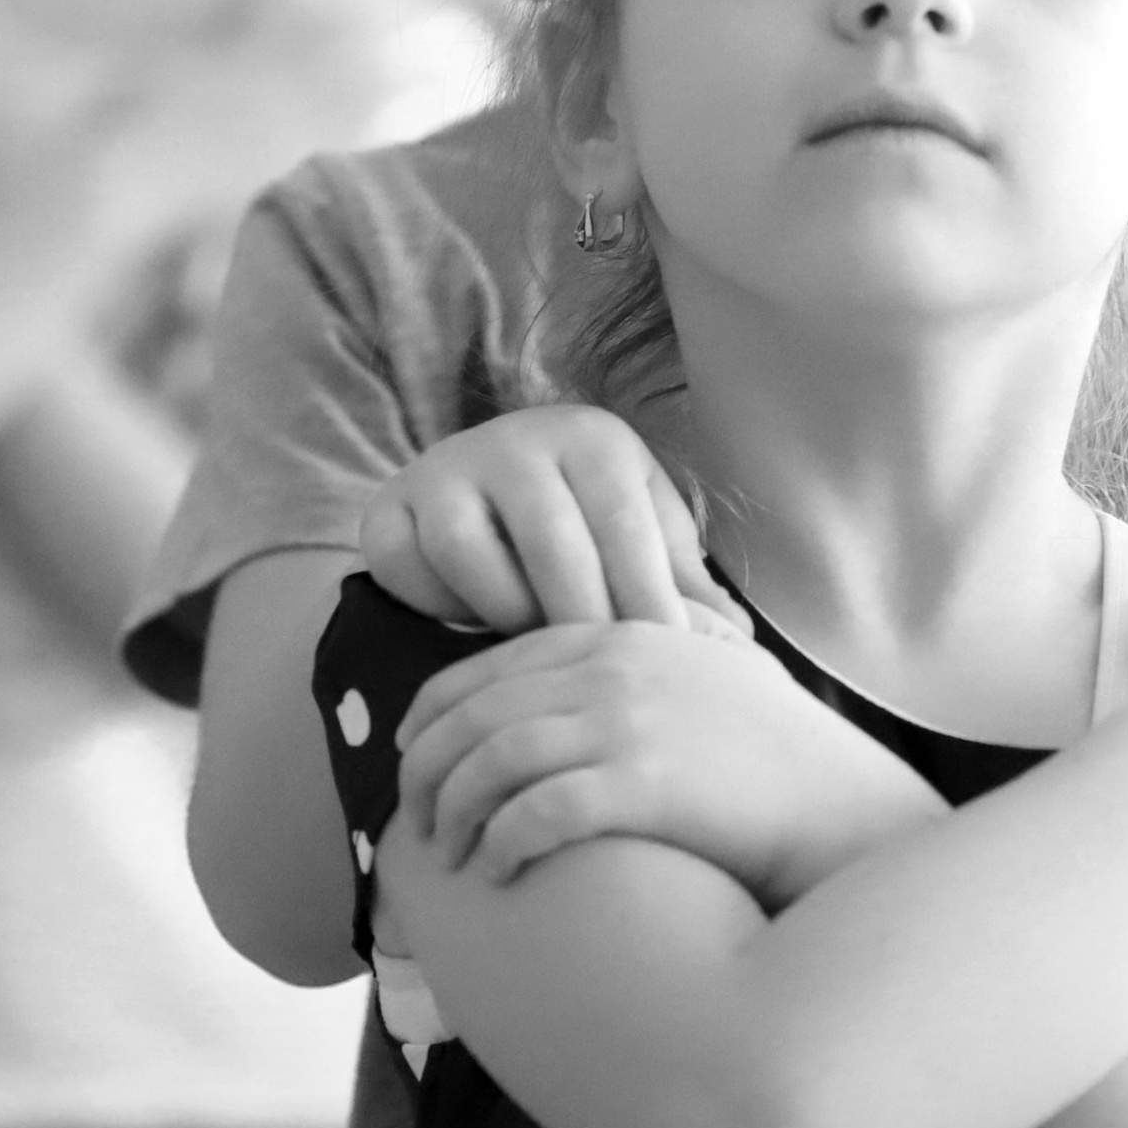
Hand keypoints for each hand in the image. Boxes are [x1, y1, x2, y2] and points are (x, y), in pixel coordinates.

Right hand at [358, 405, 746, 633]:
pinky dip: (442, 604)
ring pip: (471, 552)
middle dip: (582, 624)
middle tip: (604, 688)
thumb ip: (684, 584)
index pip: (624, 526)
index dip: (649, 602)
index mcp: (591, 439)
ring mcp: (445, 467)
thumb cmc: (587, 523)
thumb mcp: (644, 536)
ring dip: (506, 613)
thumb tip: (739, 644)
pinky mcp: (388, 504)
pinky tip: (474, 631)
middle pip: (551, 544)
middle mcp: (515, 439)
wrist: (486, 488)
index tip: (667, 666)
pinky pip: (410, 562)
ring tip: (538, 656)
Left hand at [393, 617, 941, 897]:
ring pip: (495, 761)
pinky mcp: (646, 784)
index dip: (434, 711)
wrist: (851, 805)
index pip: (489, 665)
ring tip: (446, 855)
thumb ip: (640, 667)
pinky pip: (538, 811)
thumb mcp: (706, 677)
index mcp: (619, 635)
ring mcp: (630, 724)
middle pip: (478, 713)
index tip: (409, 751)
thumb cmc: (780, 758)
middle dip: (428, 768)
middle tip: (412, 819)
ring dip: (455, 812)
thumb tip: (575, 691)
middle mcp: (615, 669)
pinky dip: (502, 842)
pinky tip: (496, 872)